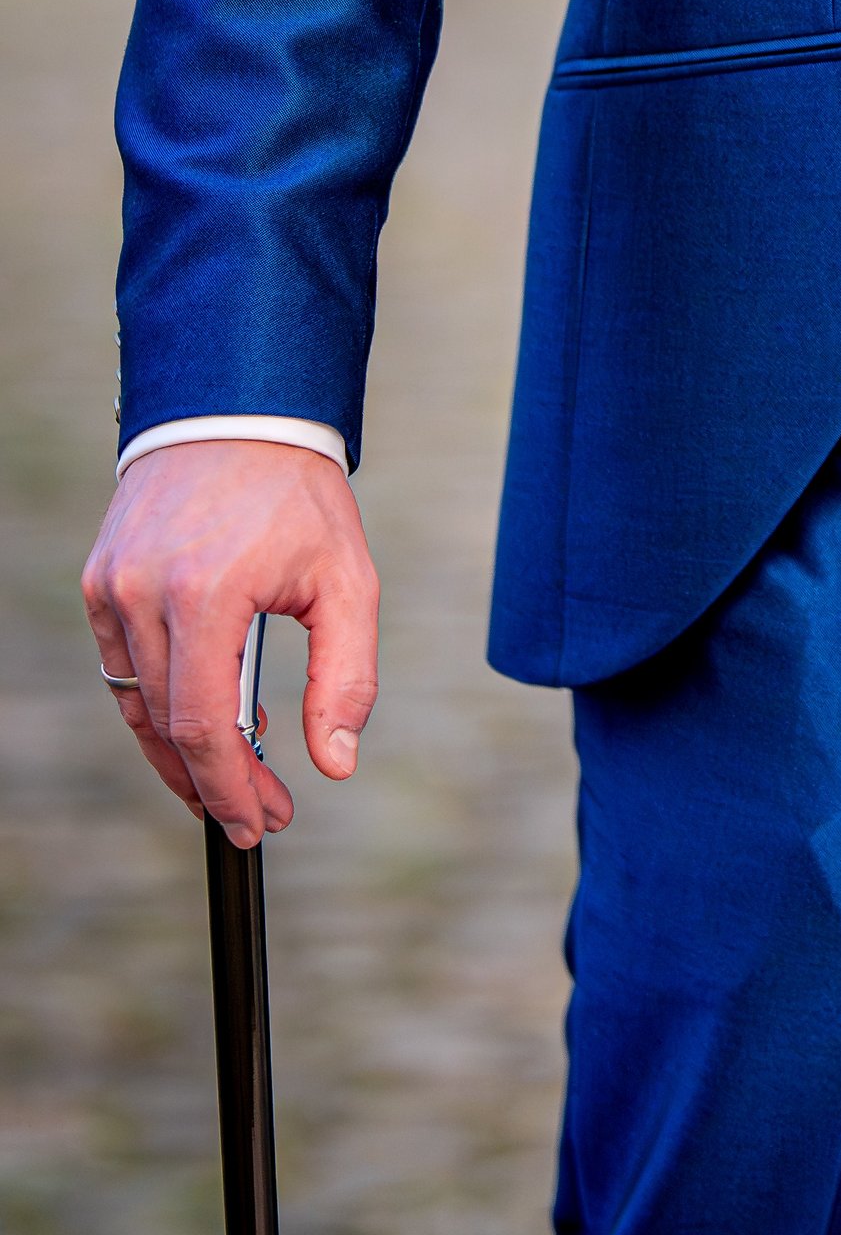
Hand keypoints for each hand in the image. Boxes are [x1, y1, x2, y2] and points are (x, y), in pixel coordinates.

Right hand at [82, 442, 379, 847]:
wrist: (236, 408)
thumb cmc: (298, 494)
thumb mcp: (346, 580)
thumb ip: (346, 676)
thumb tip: (335, 764)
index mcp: (208, 594)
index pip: (205, 726)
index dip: (231, 789)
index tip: (261, 825)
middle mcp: (145, 594)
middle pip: (169, 726)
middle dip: (216, 782)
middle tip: (262, 813)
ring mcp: (113, 587)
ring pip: (139, 704)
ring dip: (182, 752)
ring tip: (234, 778)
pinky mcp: (100, 580)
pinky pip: (124, 667)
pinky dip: (159, 703)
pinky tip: (205, 718)